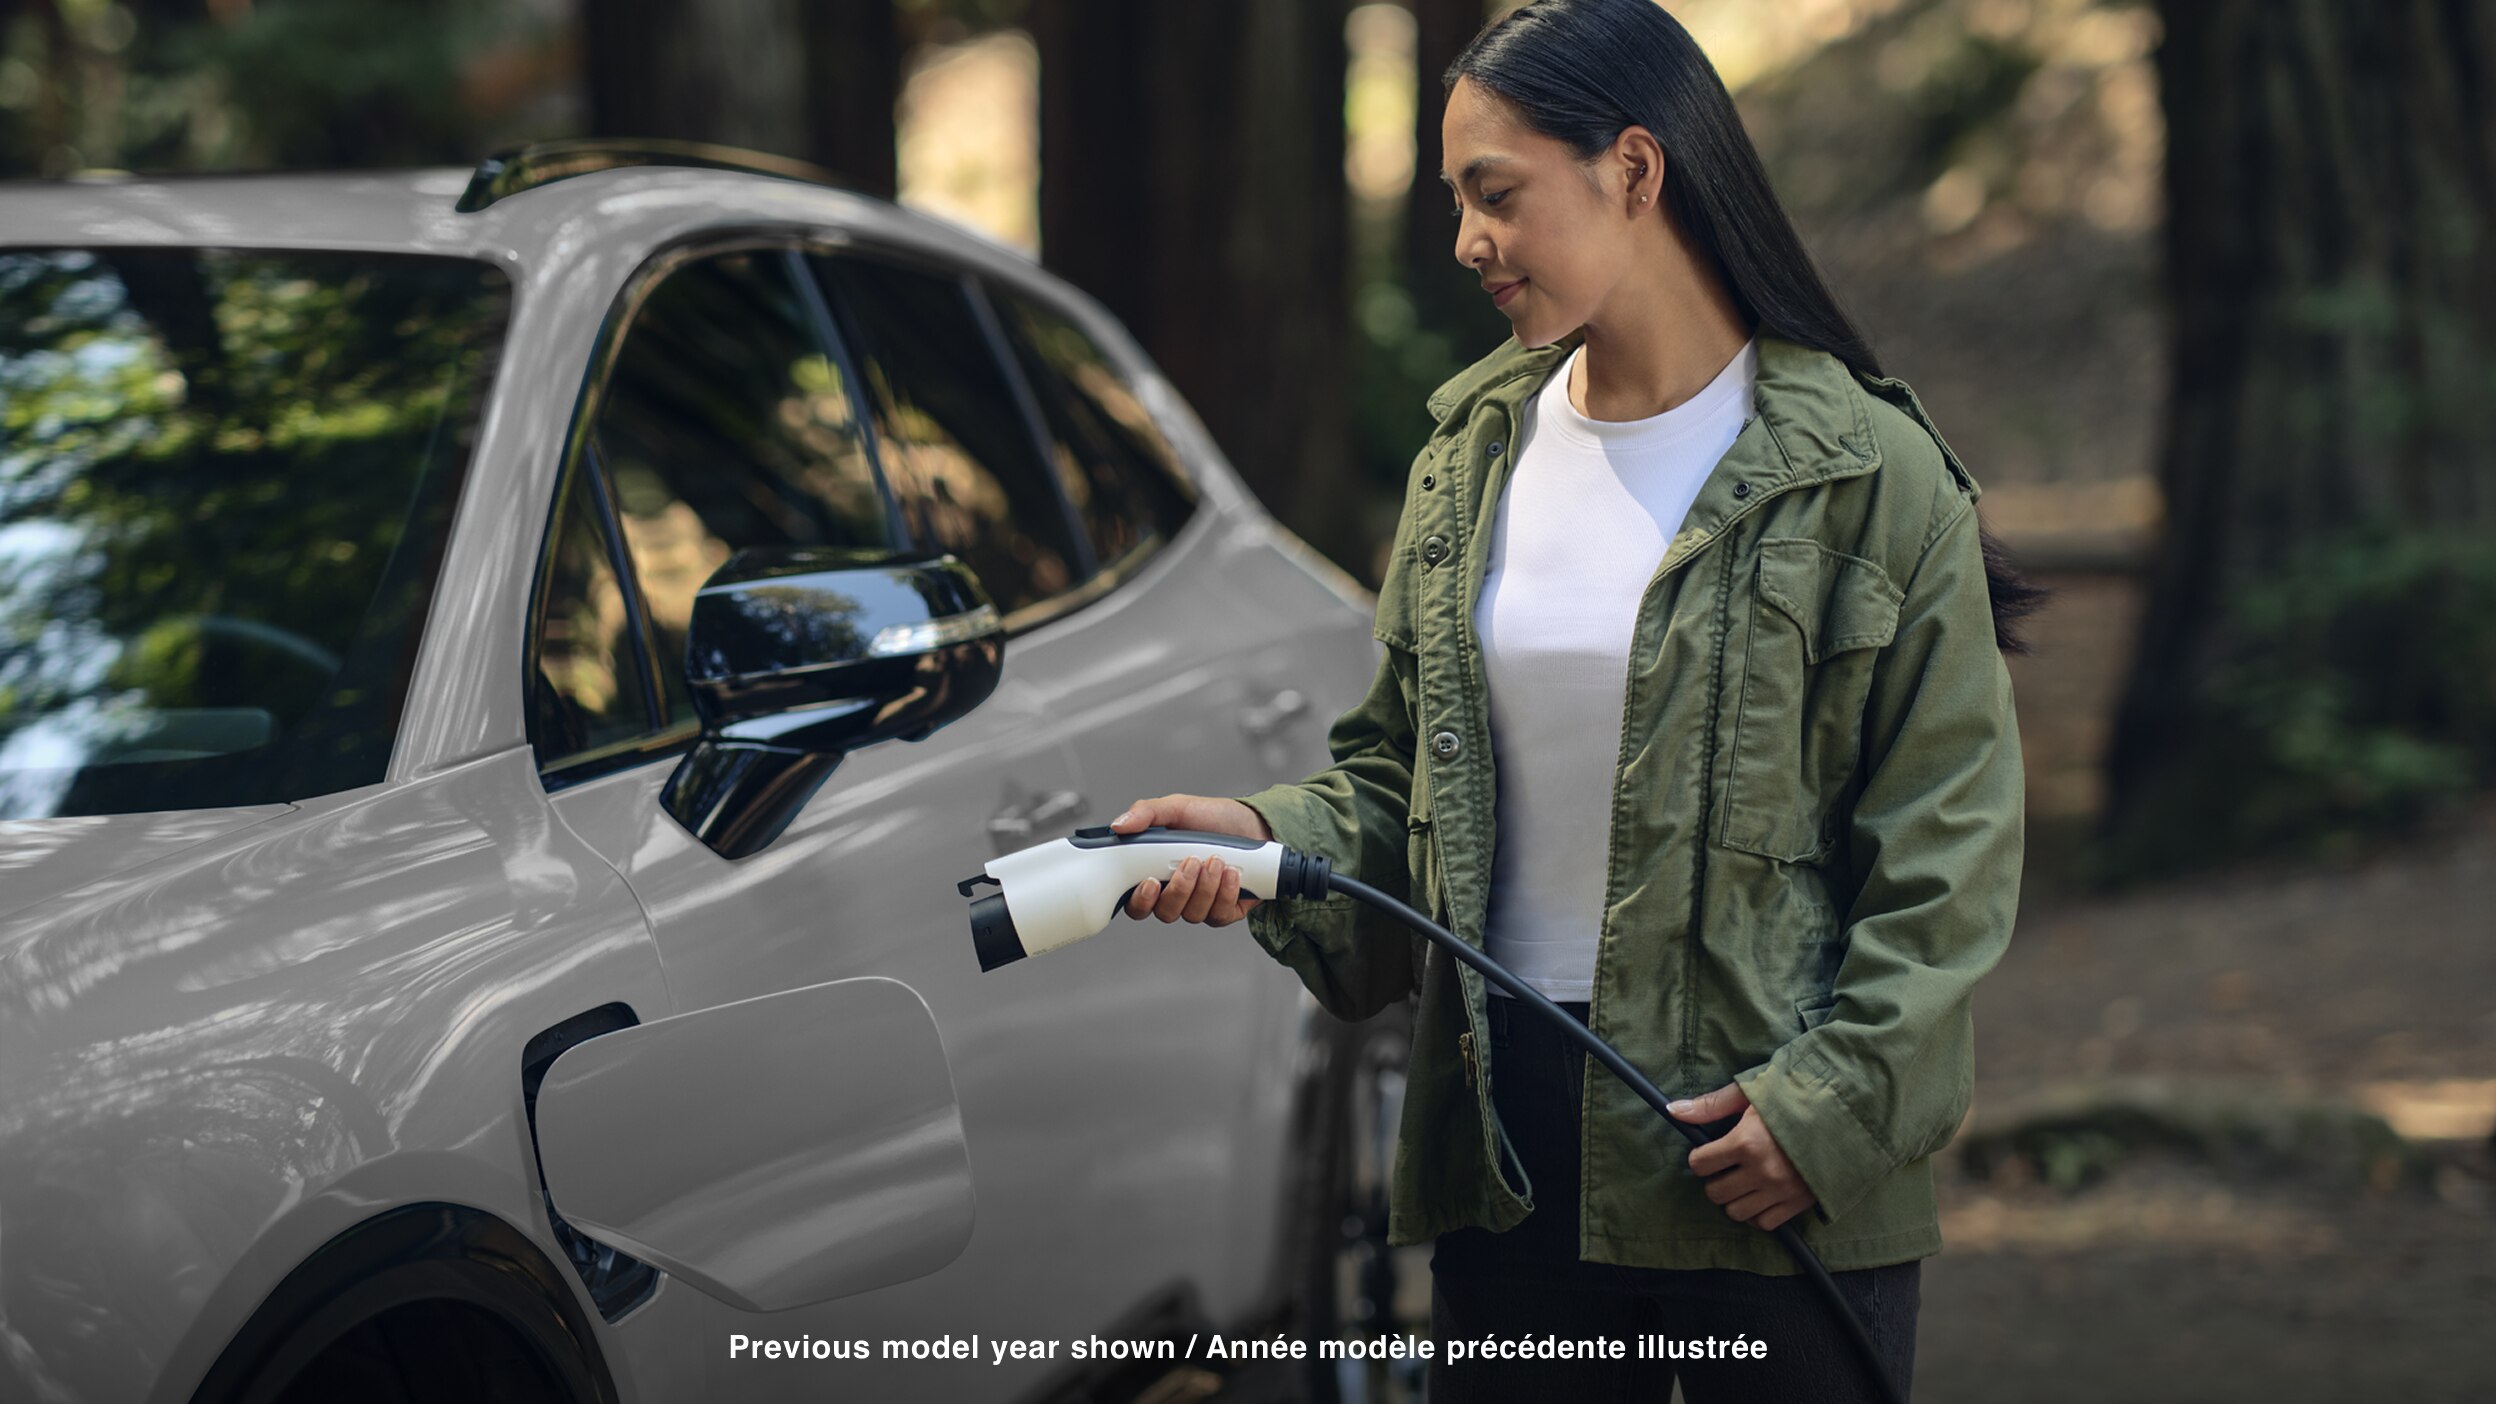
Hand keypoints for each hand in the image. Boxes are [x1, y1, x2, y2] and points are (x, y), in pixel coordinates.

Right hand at [1109, 794, 1272, 927]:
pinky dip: (1226, 893)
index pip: (1136, 902)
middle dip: (1180, 889)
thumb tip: (1118, 826)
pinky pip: (1218, 915)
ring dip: (1205, 887)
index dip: (1140, 900)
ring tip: (1216, 860)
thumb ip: (1146, 814)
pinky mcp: (1224, 911)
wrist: (1255, 824)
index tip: (1151, 882)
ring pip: (1192, 914)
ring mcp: (1200, 904)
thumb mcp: (1178, 807)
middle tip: (1192, 862)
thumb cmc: (1214, 818)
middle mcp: (1175, 893)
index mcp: (1155, 873)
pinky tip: (1232, 873)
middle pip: (1164, 912)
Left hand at [1669, 1082, 1818, 1231]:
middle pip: (1715, 1192)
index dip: (1701, 1157)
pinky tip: (1760, 1195)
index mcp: (1746, 1141)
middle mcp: (1762, 1171)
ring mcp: (1782, 1190)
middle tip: (1727, 1166)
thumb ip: (1711, 1106)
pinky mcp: (1799, 1203)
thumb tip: (1672, 1110)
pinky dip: (1757, 1213)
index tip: (1710, 1150)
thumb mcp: (1751, 1093)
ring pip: (1736, 1212)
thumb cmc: (1795, 1095)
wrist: (1846, 1111)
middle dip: (1715, 1179)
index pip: (1700, 1164)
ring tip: (1743, 1180)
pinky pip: (1764, 1223)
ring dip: (1734, 1198)